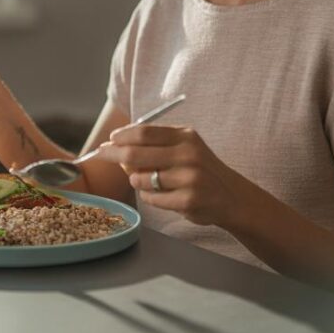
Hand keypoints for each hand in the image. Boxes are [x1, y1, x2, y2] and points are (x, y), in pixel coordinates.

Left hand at [97, 125, 245, 227]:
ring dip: (136, 181)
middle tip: (101, 154)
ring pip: (140, 179)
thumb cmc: (201, 170)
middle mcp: (187, 154)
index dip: (121, 136)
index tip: (109, 140)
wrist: (232, 196)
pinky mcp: (187, 200)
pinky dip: (149, 197)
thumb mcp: (185, 148)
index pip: (144, 132)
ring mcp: (188, 178)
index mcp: (186, 136)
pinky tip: (163, 195)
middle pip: (135, 154)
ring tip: (150, 181)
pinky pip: (151, 198)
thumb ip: (156, 146)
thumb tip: (117, 147)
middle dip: (113, 154)